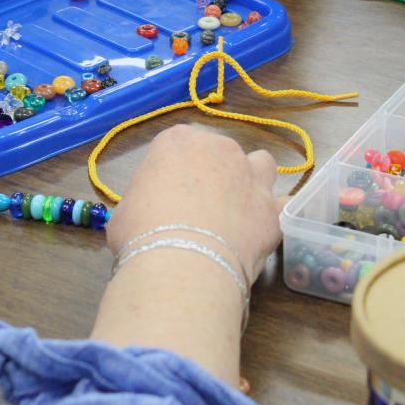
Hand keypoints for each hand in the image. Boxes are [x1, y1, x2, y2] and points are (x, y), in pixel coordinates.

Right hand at [106, 124, 281, 283]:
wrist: (182, 262)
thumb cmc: (142, 232)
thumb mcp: (125, 210)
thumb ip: (143, 202)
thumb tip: (146, 216)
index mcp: (177, 141)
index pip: (178, 145)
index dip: (173, 171)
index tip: (166, 194)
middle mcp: (220, 149)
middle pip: (220, 153)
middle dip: (212, 174)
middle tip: (197, 207)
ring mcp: (251, 176)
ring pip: (260, 164)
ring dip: (250, 180)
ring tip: (236, 209)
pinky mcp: (273, 209)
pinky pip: (279, 205)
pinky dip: (269, 215)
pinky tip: (256, 233)